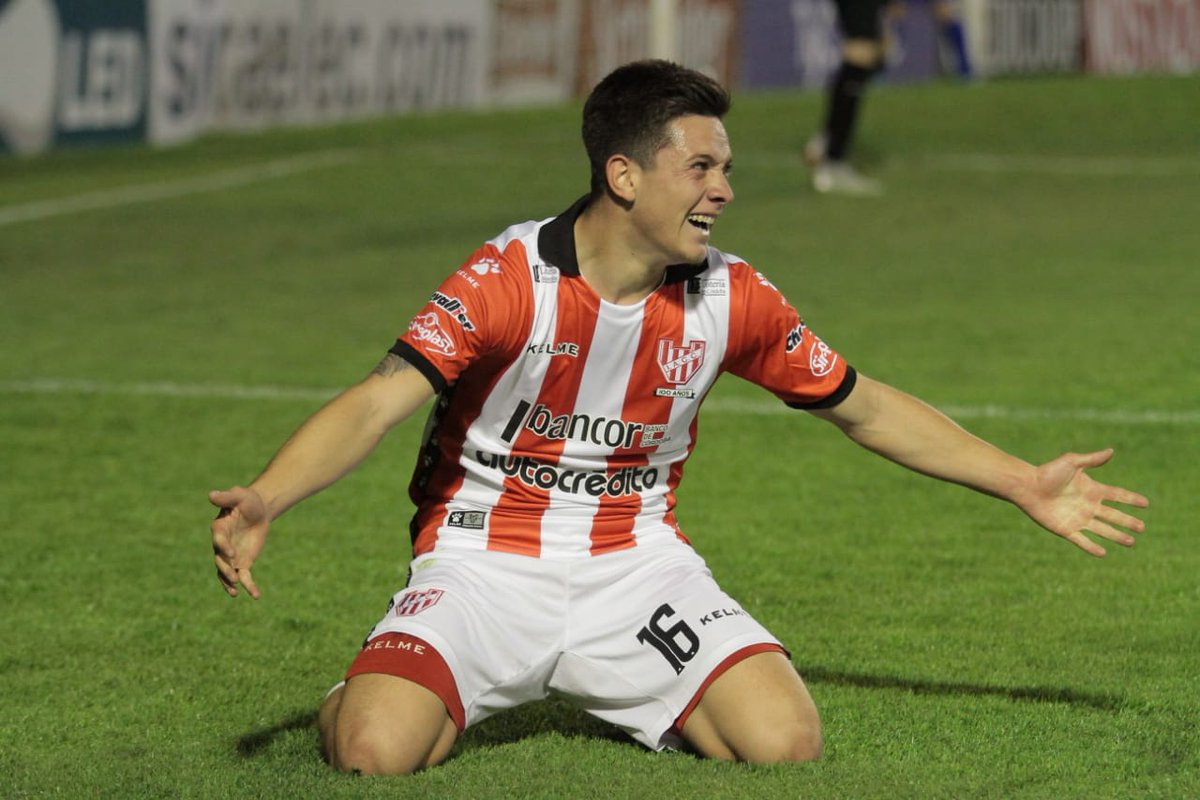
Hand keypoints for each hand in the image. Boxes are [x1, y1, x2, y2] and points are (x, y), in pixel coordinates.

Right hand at [210, 486, 269, 597]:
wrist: (258, 509)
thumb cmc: (247, 500)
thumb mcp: (239, 496)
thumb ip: (226, 497)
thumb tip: (211, 494)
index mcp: (220, 529)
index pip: (218, 540)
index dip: (223, 546)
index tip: (231, 552)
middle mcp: (222, 545)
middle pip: (220, 560)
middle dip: (225, 569)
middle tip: (234, 577)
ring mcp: (231, 556)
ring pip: (227, 572)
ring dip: (229, 582)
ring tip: (236, 591)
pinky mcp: (243, 562)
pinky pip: (244, 576)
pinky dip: (249, 586)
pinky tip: (256, 595)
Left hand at [1019, 449, 1148, 556]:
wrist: (1027, 486)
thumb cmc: (1047, 473)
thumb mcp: (1072, 463)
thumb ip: (1091, 459)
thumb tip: (1111, 451)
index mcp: (1091, 489)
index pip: (1116, 495)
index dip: (1130, 499)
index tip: (1146, 503)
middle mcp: (1087, 505)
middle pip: (1113, 515)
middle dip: (1127, 522)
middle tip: (1142, 528)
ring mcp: (1078, 518)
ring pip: (1102, 530)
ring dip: (1116, 536)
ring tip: (1131, 542)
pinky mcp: (1066, 529)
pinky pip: (1082, 541)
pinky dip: (1092, 547)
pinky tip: (1103, 553)